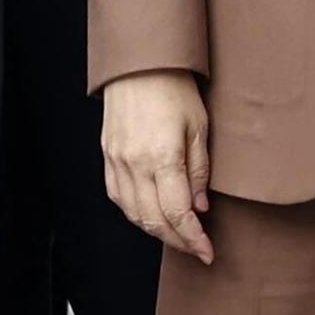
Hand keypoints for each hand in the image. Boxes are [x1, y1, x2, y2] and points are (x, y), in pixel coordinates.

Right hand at [100, 71, 211, 263]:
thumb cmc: (174, 88)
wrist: (139, 63)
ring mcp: (117, 161)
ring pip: (134, 214)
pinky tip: (151, 215)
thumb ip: (199, 170)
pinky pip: (119, 197)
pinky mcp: (108, 157)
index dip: (193, 238)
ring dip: (157, 231)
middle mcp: (135, 164)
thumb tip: (199, 207)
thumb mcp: (199, 127)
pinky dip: (136, 213)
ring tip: (178, 235)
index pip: (177, 214)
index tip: (207, 251)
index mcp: (162, 157)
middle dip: (178, 241)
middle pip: (154, 221)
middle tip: (196, 248)